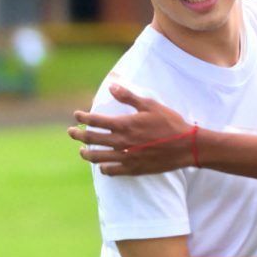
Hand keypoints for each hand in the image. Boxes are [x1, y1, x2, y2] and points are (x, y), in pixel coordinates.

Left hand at [69, 83, 194, 175]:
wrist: (186, 146)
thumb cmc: (170, 123)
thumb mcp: (150, 105)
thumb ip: (129, 96)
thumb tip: (112, 86)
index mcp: (124, 125)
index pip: (95, 121)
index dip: (83, 117)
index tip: (76, 115)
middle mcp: (121, 142)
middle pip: (92, 139)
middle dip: (78, 135)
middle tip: (71, 132)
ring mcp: (126, 157)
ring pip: (98, 157)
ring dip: (86, 154)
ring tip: (82, 152)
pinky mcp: (134, 169)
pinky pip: (112, 171)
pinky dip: (104, 168)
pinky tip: (102, 167)